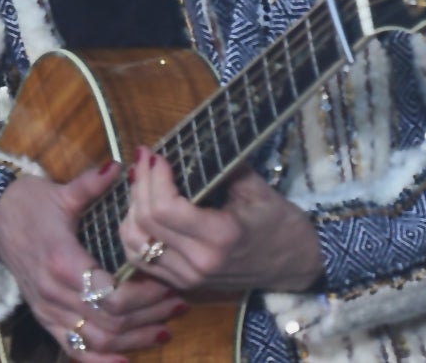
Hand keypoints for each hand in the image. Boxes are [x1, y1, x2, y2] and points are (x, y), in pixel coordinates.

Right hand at [0, 165, 180, 360]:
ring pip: (97, 342)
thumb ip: (92, 183)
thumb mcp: (60, 192)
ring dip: (135, 341)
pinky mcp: (44, 318)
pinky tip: (127, 360)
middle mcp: (54, 294)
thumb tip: (118, 166)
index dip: (145, 297)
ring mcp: (48, 310)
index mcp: (63, 262)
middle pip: (111, 324)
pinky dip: (101, 361)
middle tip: (178, 305)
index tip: (168, 284)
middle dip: (149, 317)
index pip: (112, 296)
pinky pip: (73, 351)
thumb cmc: (27, 203)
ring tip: (165, 329)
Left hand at [120, 146, 324, 294]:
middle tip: (145, 158)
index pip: (164, 209)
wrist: (294, 265)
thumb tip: (186, 141)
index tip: (157, 154)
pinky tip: (141, 209)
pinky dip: (133, 232)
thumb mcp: (256, 188)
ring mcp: (188, 278)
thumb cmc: (279, 222)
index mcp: (220, 237)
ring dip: (131, 208)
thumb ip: (219, 166)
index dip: (154, 177)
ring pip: (135, 243)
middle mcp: (199, 263)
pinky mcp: (182, 284)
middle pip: (145, 222)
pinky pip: (140, 260)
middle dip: (140, 183)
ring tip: (142, 181)